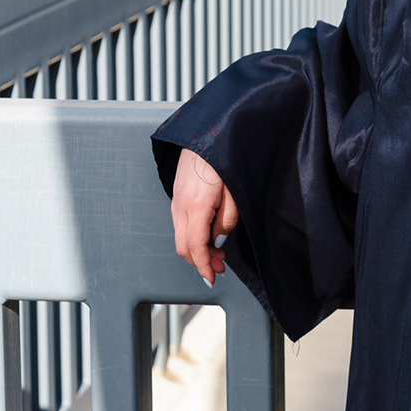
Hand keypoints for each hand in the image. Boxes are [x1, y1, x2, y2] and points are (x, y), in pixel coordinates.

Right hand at [171, 148, 238, 286]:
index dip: (204, 267)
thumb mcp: (234, 193)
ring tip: (217, 252)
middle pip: (183, 246)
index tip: (212, 278)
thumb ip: (226, 220)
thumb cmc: (225, 158)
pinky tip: (207, 234)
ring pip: (180, 235)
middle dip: (200, 262)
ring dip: (197, 249)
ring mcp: (176, 199)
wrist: (208, 132)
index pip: (195, 247)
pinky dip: (192, 235)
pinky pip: (181, 222)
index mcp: (195, 206)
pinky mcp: (177, 194)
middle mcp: (180, 205)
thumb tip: (217, 242)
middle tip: (220, 268)